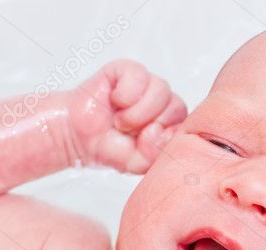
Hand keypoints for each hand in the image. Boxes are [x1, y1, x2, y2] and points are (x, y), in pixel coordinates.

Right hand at [68, 59, 186, 173]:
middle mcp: (162, 101)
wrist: (78, 137)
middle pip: (177, 106)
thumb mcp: (138, 162)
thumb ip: (157, 153)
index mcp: (170, 122)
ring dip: (137, 112)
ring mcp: (146, 84)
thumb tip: (159, 133)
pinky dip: (126, 94)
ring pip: (161, 90)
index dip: (167, 135)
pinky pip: (139, 76)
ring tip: (120, 121)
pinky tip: (114, 102)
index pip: (187, 123)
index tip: (145, 143)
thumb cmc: (110, 148)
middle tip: (129, 132)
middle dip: (152, 124)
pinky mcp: (127, 70)